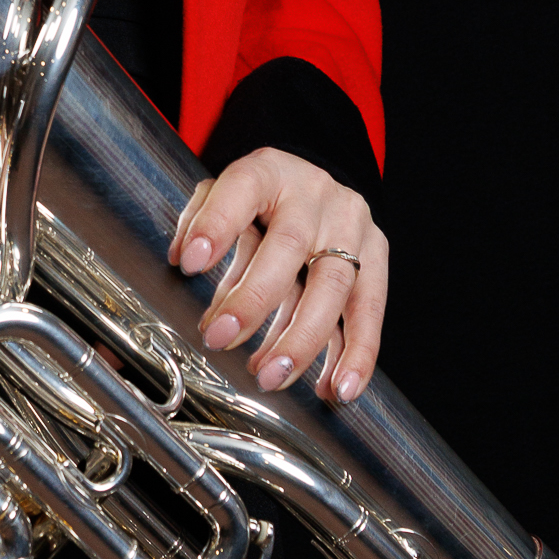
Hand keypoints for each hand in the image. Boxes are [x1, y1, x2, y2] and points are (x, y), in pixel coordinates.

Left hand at [167, 148, 386, 403]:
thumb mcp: (222, 195)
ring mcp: (351, 226)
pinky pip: (369, 311)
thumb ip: (199, 222)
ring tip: (271, 377)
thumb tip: (182, 260)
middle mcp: (315, 194)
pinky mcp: (376, 257)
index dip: (216, 225)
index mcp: (269, 170)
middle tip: (220, 338)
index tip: (188, 263)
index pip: (241, 189)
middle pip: (288, 246)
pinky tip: (336, 387)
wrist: (311, 185)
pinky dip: (356, 354)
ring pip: (333, 285)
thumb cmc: (259, 199)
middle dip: (253, 300)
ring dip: (302, 340)